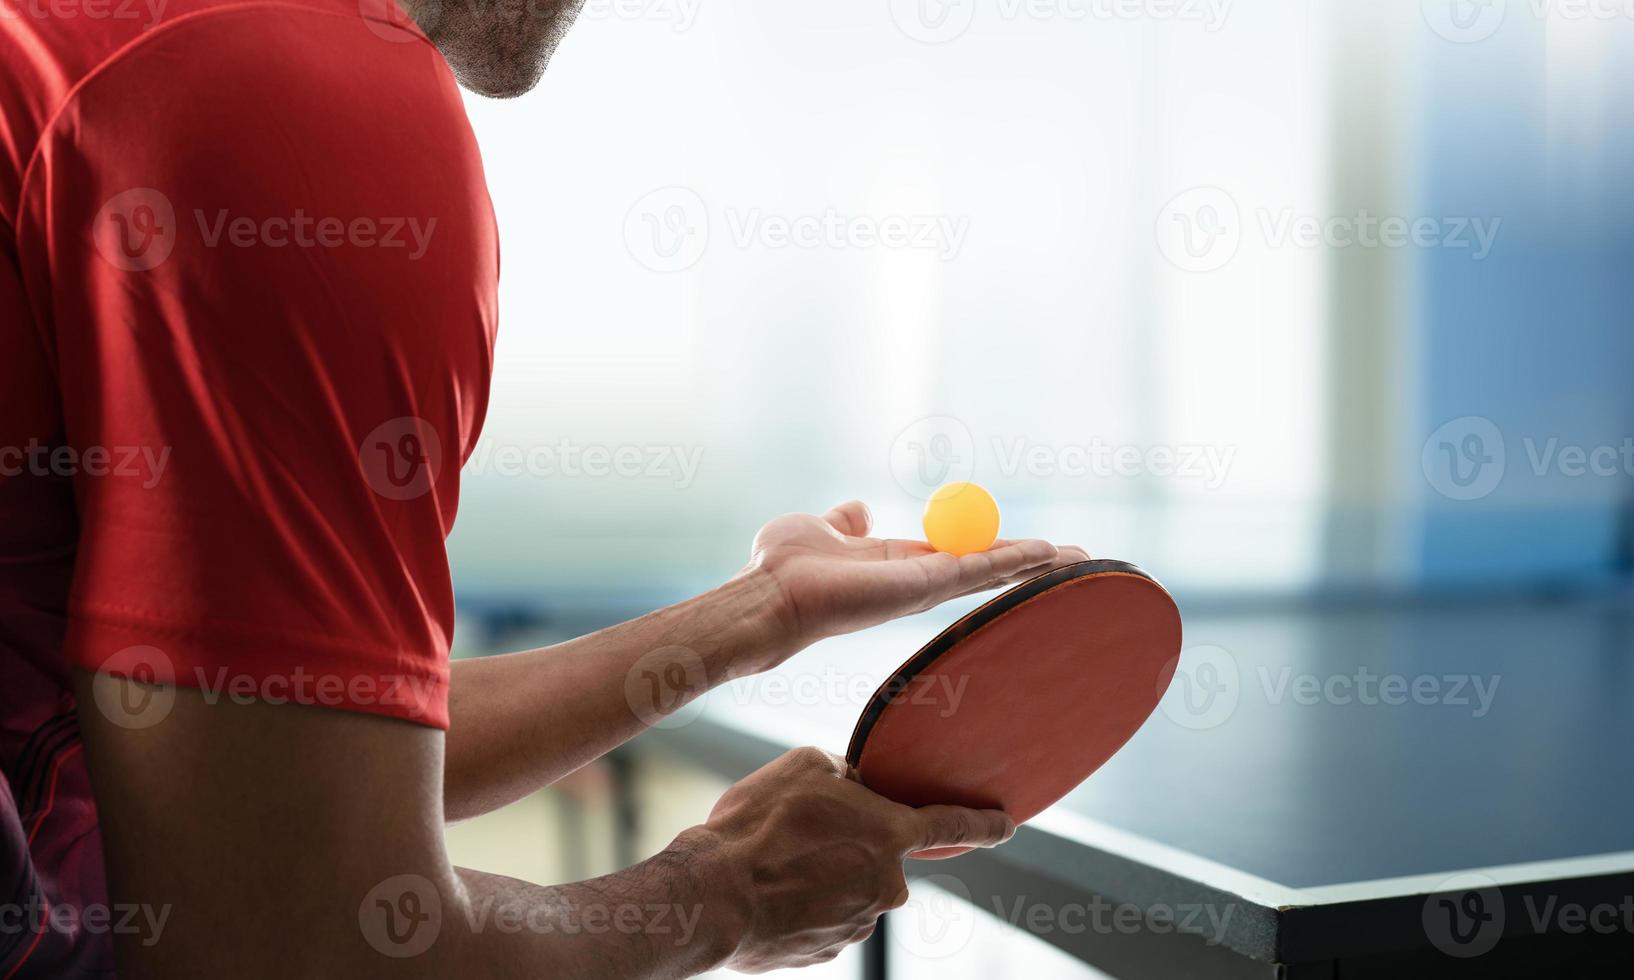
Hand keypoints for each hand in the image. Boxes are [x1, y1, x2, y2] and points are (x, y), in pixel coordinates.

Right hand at [688, 747, 1012, 972]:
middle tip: (798, 836)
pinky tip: (768, 895)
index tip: (1008, 823)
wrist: (711, 897)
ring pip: (846, 889)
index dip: (984, 822)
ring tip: (772, 866)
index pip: (952, 825)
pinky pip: (822, 920)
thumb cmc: (756, 826)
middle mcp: (885, 886)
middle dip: (848, 845)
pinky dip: (801, 907)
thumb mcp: (802, 767)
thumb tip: (849, 786)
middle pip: (876, 857)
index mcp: (890, 835)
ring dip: (819, 877)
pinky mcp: (826, 953)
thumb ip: (842, 772)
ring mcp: (857, 925)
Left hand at [744, 500, 1088, 662]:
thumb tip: (857, 511)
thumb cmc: (782, 567)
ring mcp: (925, 586)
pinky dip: (1018, 558)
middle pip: (987, 568)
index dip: (995, 549)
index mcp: (898, 564)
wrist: (769, 595)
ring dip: (1039, 562)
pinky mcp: (925, 586)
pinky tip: (1050, 555)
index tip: (1027, 546)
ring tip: (1081, 558)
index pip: (959, 556)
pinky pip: (982, 568)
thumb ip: (845, 522)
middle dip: (1032, 563)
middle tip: (1076, 558)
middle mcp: (919, 580)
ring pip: (995, 570)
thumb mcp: (820, 528)